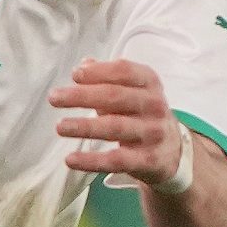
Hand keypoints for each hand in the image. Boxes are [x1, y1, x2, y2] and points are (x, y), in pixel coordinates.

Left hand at [48, 58, 188, 181]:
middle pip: (115, 97)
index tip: (75, 75)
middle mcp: (154, 105)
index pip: (125, 71)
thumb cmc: (141, 114)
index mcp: (149, 83)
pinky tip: (70, 159)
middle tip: (54, 98)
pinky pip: (117, 160)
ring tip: (60, 126)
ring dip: (84, 126)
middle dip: (82, 96)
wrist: (172, 151)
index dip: (99, 71)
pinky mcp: (148, 160)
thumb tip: (83, 65)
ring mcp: (153, 133)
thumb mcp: (131, 91)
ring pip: (115, 127)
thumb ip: (107, 78)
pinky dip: (92, 161)